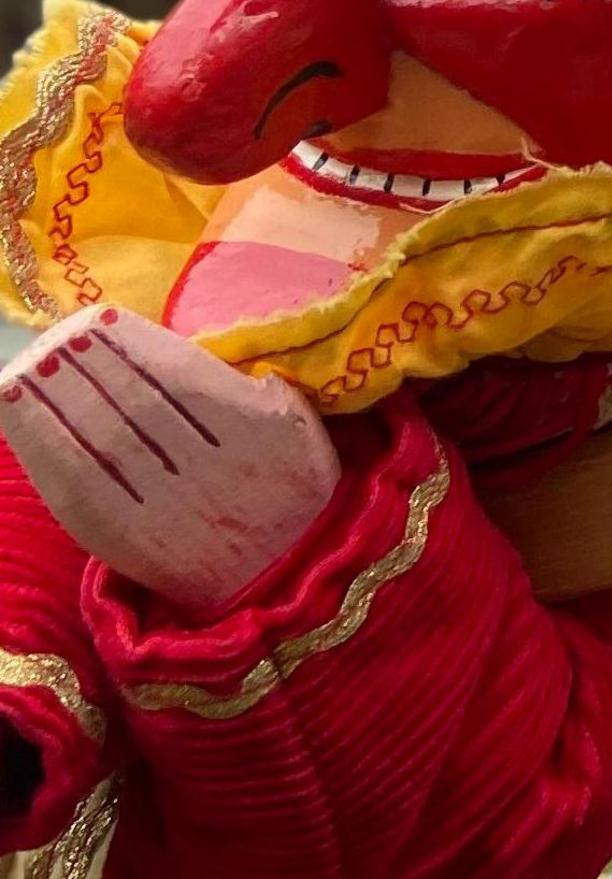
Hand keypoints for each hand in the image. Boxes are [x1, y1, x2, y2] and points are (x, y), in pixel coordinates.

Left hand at [0, 307, 336, 615]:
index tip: (103, 319)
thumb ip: (267, 388)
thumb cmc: (292, 491)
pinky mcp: (123, 535)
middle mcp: (204, 464)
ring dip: (62, 397)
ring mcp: (159, 502)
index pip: (179, 376)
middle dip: (92, 365)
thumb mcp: (302, 429)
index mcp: (253, 431)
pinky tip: (25, 415)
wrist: (278, 573)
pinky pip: (76, 482)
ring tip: (35, 365)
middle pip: (134, 402)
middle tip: (61, 337)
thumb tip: (215, 353)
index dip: (135, 345)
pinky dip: (45, 445)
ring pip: (102, 438)